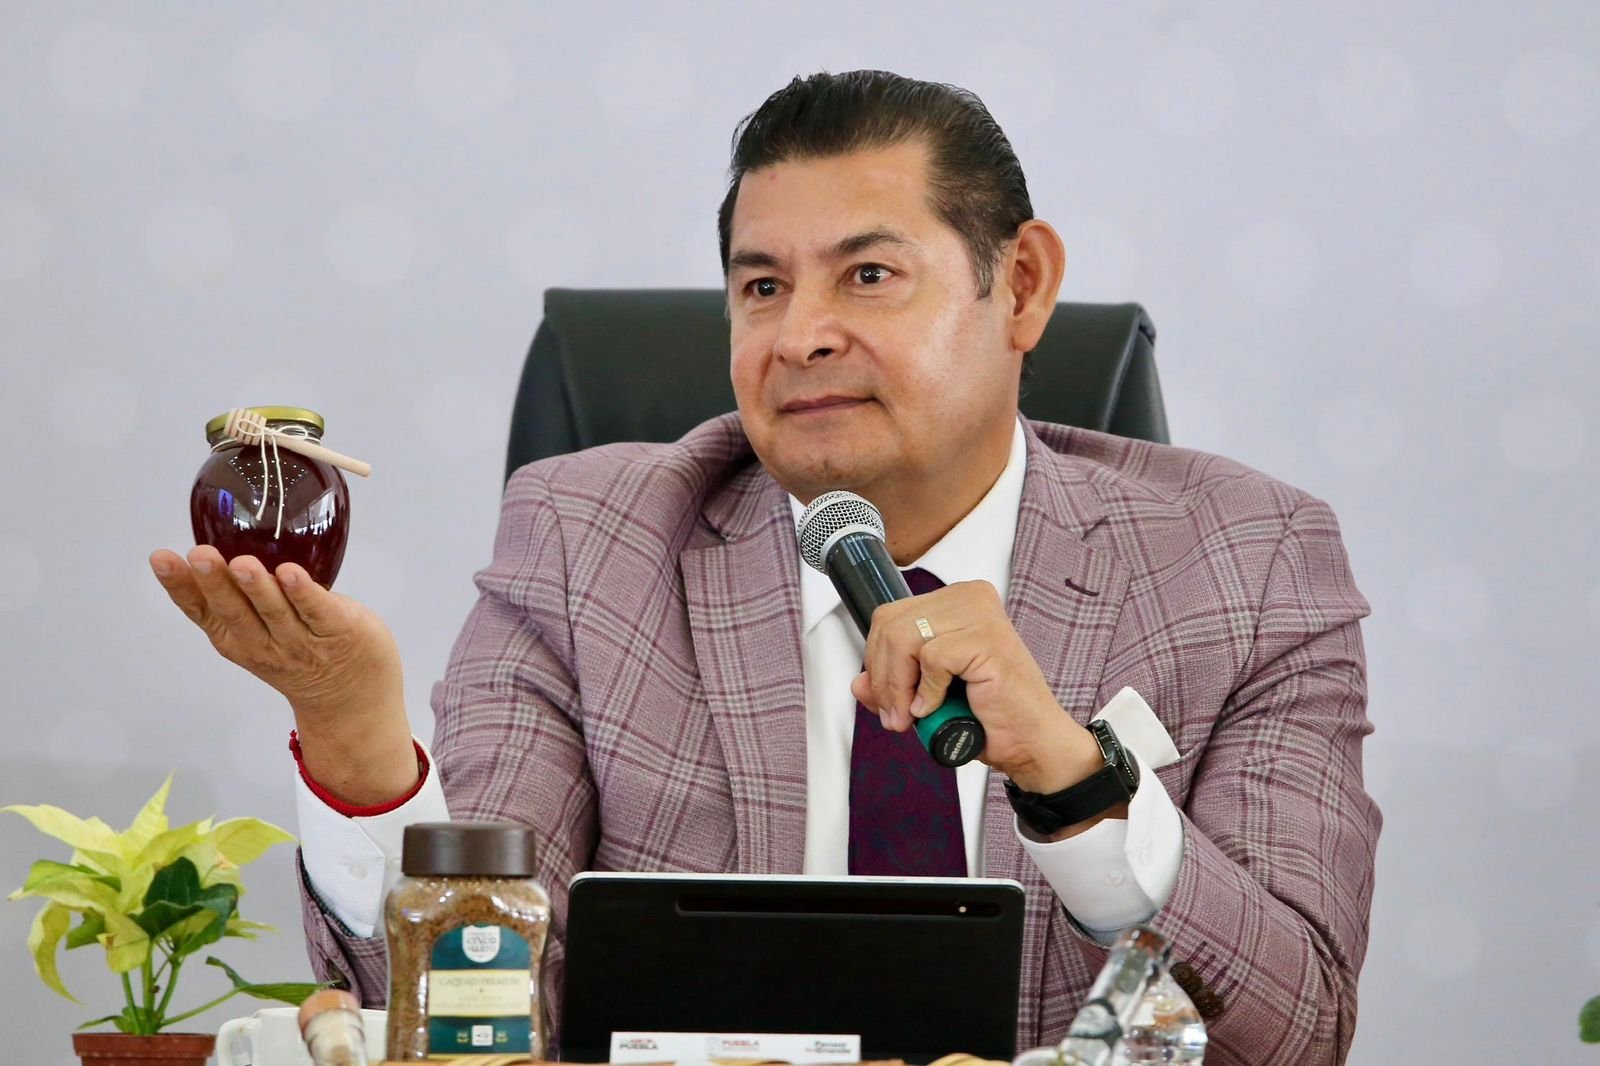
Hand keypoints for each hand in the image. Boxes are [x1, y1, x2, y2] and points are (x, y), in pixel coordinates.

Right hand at [148, 545, 417, 804]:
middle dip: (216, 582)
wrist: (351, 698)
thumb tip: (216, 539)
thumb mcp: (256, 631)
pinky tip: (292, 574)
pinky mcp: (338, 631)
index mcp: (236, 637)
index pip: (200, 610)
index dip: (179, 585)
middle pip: (235, 611)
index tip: (162, 558)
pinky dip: (304, 593)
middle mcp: (263, 642)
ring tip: (242, 564)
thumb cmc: (301, 650)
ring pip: (275, 612)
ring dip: (258, 588)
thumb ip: (238, 596)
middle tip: (200, 555)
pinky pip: (318, 612)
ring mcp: (301, 641)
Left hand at [849, 580, 1107, 801]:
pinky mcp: (986, 638)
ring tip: (914, 714)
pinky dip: (927, 689)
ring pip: (904, 639)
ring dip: (899, 687)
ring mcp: (980, 614)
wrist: (1030, 744)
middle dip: (883, 677)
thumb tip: (858, 684)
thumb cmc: (990, 716)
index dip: (876, 661)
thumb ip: (893, 684)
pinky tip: (939, 706)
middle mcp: (969, 597)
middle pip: (890, 625)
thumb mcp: (928, 696)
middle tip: (896, 715)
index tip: (885, 698)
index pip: (889, 616)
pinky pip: (931, 658)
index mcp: (955, 601)